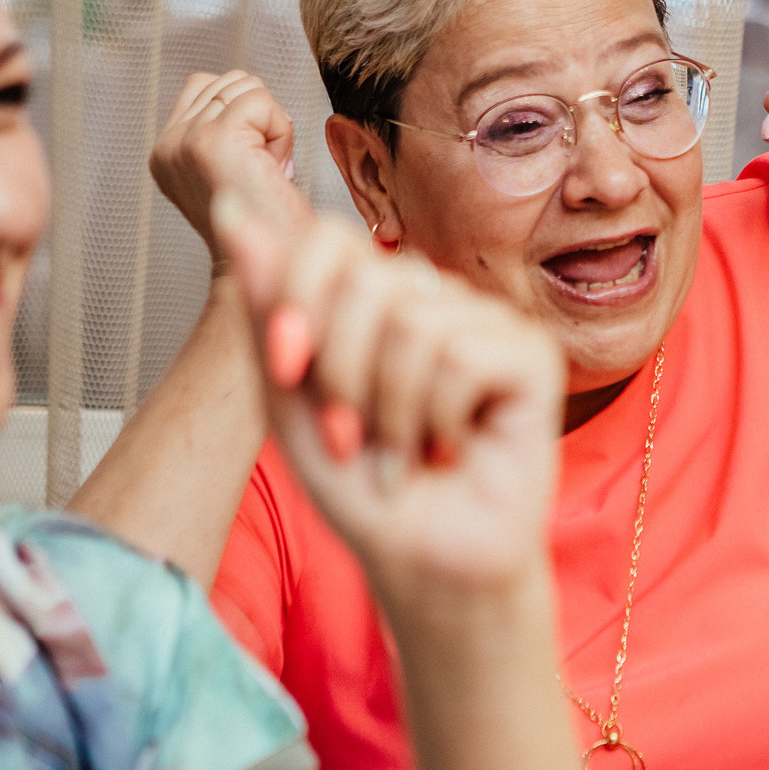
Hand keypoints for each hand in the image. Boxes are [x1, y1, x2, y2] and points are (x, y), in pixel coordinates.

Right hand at [151, 71, 305, 263]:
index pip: (206, 84)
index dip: (246, 114)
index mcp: (165, 151)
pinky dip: (280, 130)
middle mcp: (167, 145)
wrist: (271, 271)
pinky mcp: (211, 142)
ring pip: (246, 86)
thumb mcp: (233, 169)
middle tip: (264, 169)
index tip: (254, 164)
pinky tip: (274, 167)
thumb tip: (244, 92)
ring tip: (267, 169)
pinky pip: (260, 100)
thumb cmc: (268, 225)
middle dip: (260, 117)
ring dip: (272, 124)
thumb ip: (224, 129)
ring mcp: (184, 141)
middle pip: (229, 80)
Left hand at [214, 197, 564, 593]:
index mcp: (379, 295)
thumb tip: (234, 210)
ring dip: (388, 408)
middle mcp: (438, 297)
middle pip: (367, 279)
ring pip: (413, 321)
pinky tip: (449, 450)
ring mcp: (489, 322)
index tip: (287, 370)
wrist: (421, 559)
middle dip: (340, 370)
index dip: (297, 300)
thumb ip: (270, 303)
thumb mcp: (290, 392)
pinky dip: (437, 417)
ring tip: (402, 448)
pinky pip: (464, 356)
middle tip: (352, 434)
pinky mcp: (534, 357)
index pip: (329, 240)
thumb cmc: (359, 482)